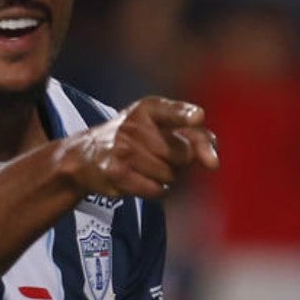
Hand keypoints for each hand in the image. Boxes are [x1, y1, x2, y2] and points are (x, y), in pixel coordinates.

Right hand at [60, 97, 219, 198]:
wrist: (86, 155)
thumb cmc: (134, 139)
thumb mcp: (158, 126)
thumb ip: (191, 134)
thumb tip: (213, 158)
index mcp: (147, 108)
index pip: (171, 111)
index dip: (185, 115)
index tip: (198, 117)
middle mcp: (134, 125)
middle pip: (182, 154)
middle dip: (179, 162)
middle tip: (158, 155)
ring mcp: (123, 149)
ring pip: (170, 175)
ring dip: (165, 178)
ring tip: (145, 167)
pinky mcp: (116, 172)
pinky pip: (156, 190)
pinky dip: (155, 190)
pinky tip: (140, 180)